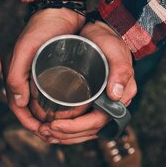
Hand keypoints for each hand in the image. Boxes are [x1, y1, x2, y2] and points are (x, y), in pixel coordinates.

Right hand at [6, 6, 84, 136]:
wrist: (61, 9)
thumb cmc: (42, 26)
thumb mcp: (26, 49)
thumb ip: (16, 75)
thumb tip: (19, 103)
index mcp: (14, 76)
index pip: (18, 109)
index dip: (29, 124)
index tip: (44, 133)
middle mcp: (24, 79)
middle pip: (29, 112)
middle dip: (41, 127)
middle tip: (56, 135)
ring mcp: (37, 77)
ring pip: (41, 107)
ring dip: (49, 121)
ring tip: (64, 129)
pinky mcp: (51, 73)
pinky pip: (51, 98)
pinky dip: (58, 110)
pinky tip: (69, 115)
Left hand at [38, 20, 135, 143]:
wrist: (101, 30)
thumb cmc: (108, 40)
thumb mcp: (115, 50)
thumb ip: (120, 70)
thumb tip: (116, 95)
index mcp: (120, 98)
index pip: (98, 123)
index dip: (76, 128)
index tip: (55, 125)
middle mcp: (113, 106)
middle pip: (89, 131)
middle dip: (65, 135)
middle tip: (44, 131)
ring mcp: (103, 105)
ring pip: (84, 131)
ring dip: (64, 136)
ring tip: (44, 132)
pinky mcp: (92, 102)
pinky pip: (80, 123)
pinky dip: (67, 129)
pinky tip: (51, 127)